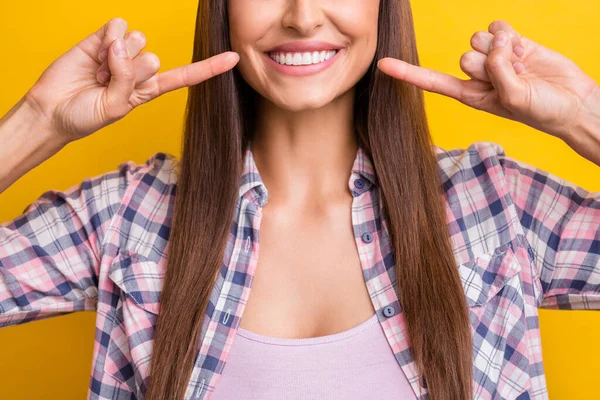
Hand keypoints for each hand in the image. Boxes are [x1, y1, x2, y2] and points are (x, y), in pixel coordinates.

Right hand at [23, 17, 238, 144]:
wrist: (53, 110)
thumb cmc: (86, 115)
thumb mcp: (116, 108)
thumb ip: (127, 81)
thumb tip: (122, 45)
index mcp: (149, 89)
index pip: (185, 76)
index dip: (209, 68)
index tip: (235, 58)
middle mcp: (140, 68)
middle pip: (154, 58)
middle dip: (130, 72)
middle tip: (108, 85)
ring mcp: (122, 52)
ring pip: (140, 40)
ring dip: (117, 57)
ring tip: (99, 73)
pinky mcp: (104, 37)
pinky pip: (120, 27)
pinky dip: (108, 39)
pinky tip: (95, 55)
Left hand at [377, 20, 598, 141]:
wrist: (573, 103)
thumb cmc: (541, 111)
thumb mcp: (513, 98)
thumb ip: (497, 71)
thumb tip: (495, 44)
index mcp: (469, 94)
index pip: (432, 81)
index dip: (408, 73)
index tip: (382, 65)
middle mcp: (477, 75)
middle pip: (465, 55)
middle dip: (490, 63)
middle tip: (513, 76)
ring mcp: (494, 57)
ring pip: (479, 38)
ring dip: (502, 48)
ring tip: (521, 64)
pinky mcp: (511, 41)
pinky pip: (497, 26)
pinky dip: (511, 34)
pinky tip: (524, 49)